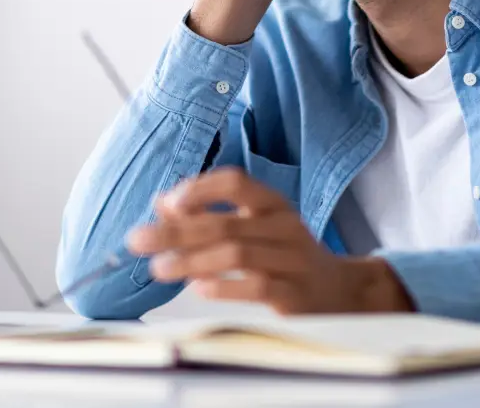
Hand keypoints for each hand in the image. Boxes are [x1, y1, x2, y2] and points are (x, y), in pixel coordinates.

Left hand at [126, 167, 414, 314]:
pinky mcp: (296, 296)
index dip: (200, 190)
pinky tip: (200, 288)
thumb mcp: (254, 227)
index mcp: (273, 204)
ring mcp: (293, 260)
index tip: (167, 203)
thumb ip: (211, 214)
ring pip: (237, 254)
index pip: (236, 183)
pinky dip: (225, 287)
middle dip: (176, 231)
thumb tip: (162, 203)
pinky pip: (258, 287)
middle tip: (139, 240)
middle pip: (225, 223)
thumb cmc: (285, 255)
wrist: (340, 292)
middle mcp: (285, 227)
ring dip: (192, 261)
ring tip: (159, 268)